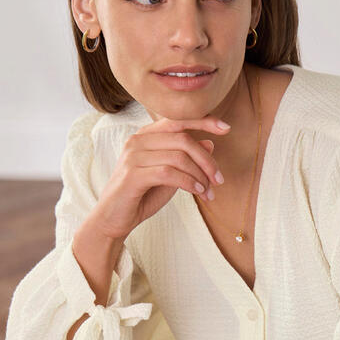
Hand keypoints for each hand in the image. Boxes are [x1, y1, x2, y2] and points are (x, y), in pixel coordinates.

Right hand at [89, 115, 230, 241]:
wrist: (113, 218)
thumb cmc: (141, 195)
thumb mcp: (170, 175)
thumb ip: (186, 159)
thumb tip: (211, 144)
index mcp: (146, 135)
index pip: (178, 121)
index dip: (203, 121)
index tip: (226, 128)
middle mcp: (137, 140)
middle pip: (183, 139)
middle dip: (206, 160)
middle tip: (219, 179)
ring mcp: (133, 156)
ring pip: (179, 157)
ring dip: (200, 176)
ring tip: (209, 192)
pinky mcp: (132, 174)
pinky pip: (169, 173)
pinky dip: (189, 182)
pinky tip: (198, 192)